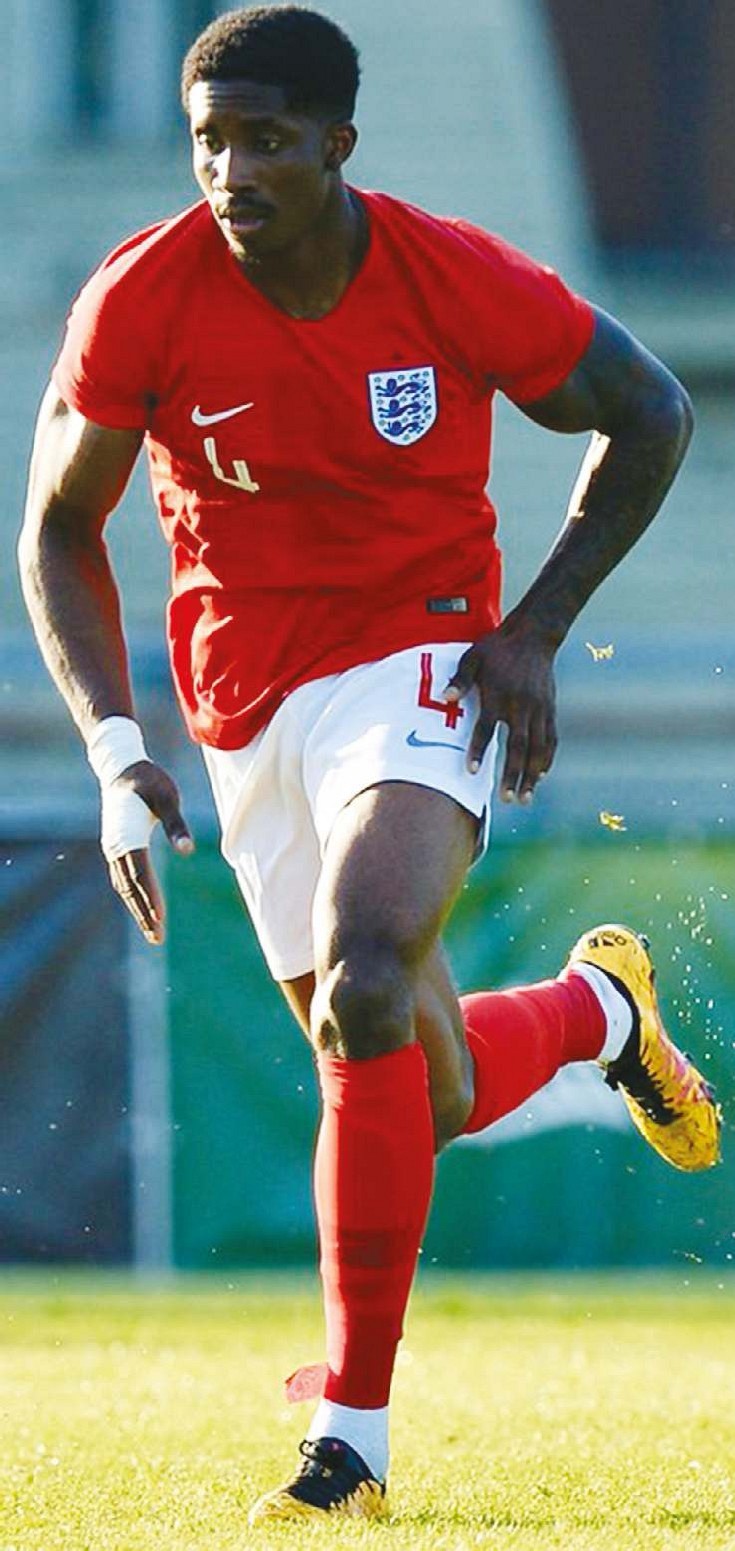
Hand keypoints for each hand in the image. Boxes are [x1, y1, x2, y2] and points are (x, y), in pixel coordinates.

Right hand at [105, 760, 193, 945]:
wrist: (121, 768)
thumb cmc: (148, 781)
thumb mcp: (167, 798)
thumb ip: (177, 825)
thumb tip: (188, 851)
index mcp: (128, 837)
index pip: (141, 874)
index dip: (150, 898)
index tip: (160, 919)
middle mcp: (116, 847)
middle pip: (130, 888)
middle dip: (143, 914)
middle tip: (156, 938)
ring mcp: (113, 848)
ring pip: (124, 886)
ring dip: (137, 908)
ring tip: (151, 931)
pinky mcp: (115, 847)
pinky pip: (122, 877)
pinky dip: (131, 895)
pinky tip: (141, 906)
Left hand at [444, 621, 557, 801]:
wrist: (534, 635)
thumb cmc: (497, 649)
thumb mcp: (472, 658)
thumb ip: (460, 680)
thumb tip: (445, 696)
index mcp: (498, 696)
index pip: (486, 729)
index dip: (478, 750)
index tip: (471, 771)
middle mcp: (520, 706)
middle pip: (517, 746)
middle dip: (512, 775)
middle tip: (507, 799)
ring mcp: (538, 709)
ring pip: (537, 748)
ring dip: (532, 775)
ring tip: (525, 798)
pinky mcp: (549, 709)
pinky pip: (550, 738)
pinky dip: (547, 758)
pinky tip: (542, 775)